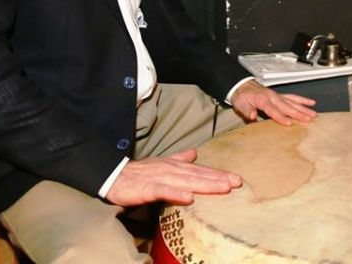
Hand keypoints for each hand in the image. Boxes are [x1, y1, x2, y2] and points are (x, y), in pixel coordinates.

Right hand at [105, 148, 241, 205]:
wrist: (114, 176)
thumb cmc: (139, 172)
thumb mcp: (162, 163)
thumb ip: (179, 158)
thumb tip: (195, 153)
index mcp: (175, 165)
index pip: (201, 170)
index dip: (218, 174)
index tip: (235, 179)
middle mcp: (171, 170)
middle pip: (198, 175)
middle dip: (218, 179)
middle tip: (236, 183)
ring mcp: (160, 178)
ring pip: (186, 182)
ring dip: (205, 184)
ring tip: (222, 188)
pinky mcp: (148, 188)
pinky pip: (164, 191)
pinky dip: (176, 194)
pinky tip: (189, 198)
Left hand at [231, 80, 316, 125]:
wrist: (242, 86)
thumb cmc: (242, 97)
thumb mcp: (240, 104)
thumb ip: (247, 111)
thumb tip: (252, 116)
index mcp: (262, 99)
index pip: (273, 110)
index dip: (281, 117)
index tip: (289, 123)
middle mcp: (272, 96)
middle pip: (287, 106)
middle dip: (298, 113)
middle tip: (308, 119)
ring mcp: (277, 95)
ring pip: (293, 102)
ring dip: (303, 108)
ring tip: (313, 114)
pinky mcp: (280, 96)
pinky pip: (293, 97)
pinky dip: (302, 100)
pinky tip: (311, 103)